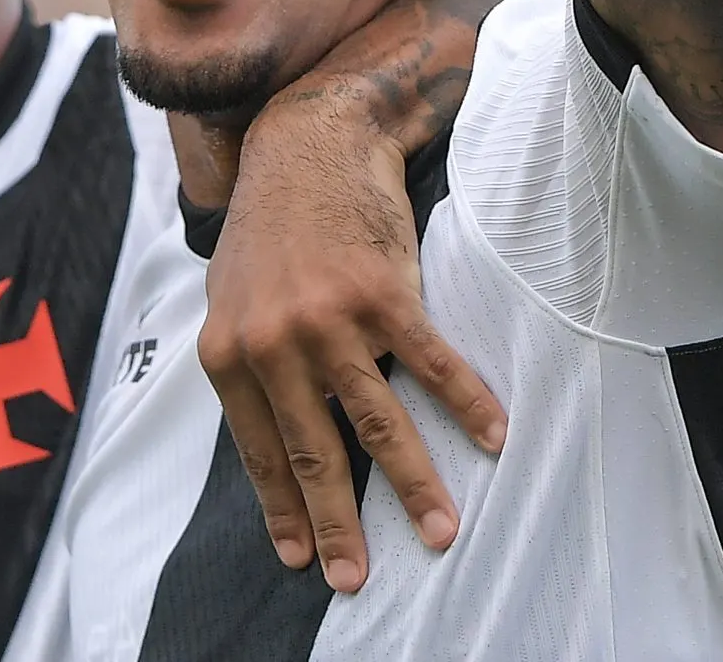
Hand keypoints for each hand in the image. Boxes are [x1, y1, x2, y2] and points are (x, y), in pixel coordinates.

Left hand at [200, 89, 502, 594]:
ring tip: (441, 530)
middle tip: (357, 578)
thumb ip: (247, 365)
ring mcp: (329, 318)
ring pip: (378, 421)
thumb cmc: (271, 228)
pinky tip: (494, 438)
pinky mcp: (383, 293)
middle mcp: (274, 342)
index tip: (301, 559)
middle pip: (316, 451)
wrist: (307, 145)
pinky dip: (468, 405)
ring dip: (415, 483)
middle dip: (339, 523)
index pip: (260, 450)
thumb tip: (269, 437)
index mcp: (229, 351)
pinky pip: (433, 365)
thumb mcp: (232, 300)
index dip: (283, 508)